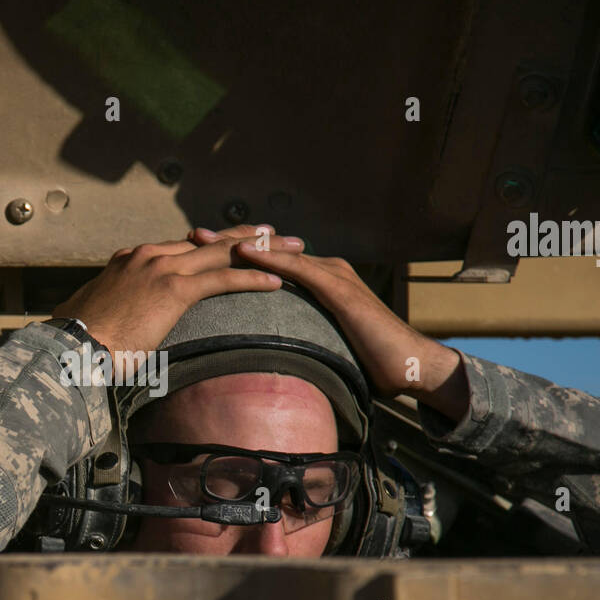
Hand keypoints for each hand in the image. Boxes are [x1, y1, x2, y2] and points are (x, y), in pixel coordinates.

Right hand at [53, 232, 301, 356]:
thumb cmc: (79, 342)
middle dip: (250, 238)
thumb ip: (116, 312)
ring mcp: (161, 268)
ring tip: (294, 250)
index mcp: (133, 259)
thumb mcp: (98, 317)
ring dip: (264, 251)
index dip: (218, 243)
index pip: (185, 247)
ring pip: (223, 252)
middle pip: (210, 241)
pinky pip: (222, 279)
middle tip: (282, 234)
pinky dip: (251, 278)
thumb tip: (117, 328)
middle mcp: (149, 255)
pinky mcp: (172, 289)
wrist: (69, 346)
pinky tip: (277, 281)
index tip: (242, 241)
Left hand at [192, 231, 468, 420]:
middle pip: (269, 252)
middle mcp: (324, 270)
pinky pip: (298, 270)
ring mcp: (333, 275)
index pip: (270, 264)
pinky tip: (242, 252)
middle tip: (190, 233)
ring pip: (278, 255)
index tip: (198, 252)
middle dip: (228, 242)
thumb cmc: (368, 364)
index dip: (234, 256)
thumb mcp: (322, 348)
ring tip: (204, 237)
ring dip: (240, 244)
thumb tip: (272, 359)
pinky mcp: (340, 289)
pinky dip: (269, 260)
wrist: (409, 366)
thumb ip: (300, 342)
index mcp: (319, 282)